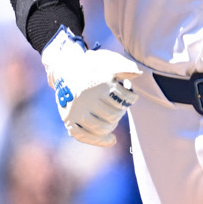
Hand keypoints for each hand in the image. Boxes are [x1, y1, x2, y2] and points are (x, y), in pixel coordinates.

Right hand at [41, 29, 139, 147]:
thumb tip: (138, 73)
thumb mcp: (107, 62)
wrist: (64, 70)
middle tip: (120, 107)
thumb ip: (124, 67)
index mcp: (100, 85)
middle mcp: (88, 99)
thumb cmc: (90, 67)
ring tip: (113, 119)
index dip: (131, 99)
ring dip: (112, 124)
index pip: (125, 100)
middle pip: (114, 115)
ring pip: (102, 127)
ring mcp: (78, 111)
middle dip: (120, 112)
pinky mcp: (69, 119)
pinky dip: (100, 141)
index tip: (130, 97)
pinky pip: (85, 136)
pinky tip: (112, 140)